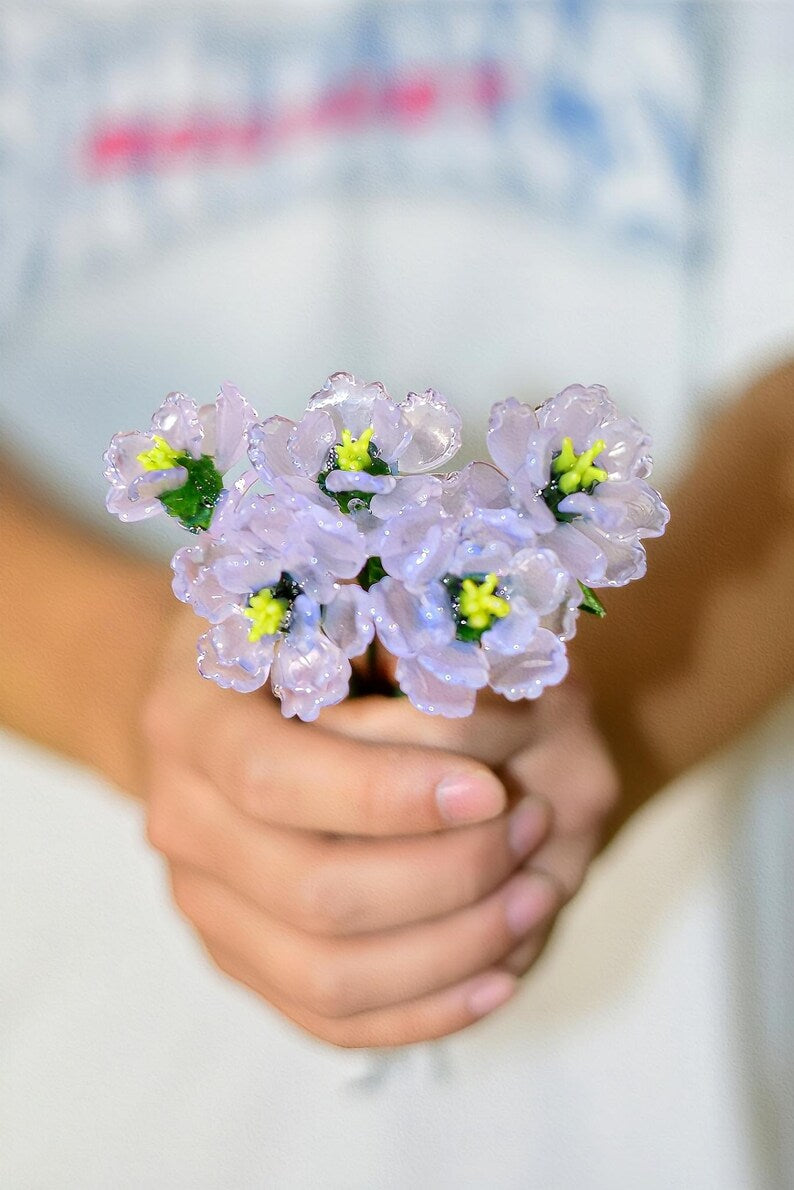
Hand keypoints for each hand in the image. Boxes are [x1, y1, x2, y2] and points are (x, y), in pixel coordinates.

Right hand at [141, 611, 616, 1047]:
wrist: (224, 696)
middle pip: (313, 894)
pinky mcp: (241, 956)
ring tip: (535, 893)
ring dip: (452, 948)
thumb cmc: (297, 627)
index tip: (490, 789)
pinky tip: (498, 975)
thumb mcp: (334, 592)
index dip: (387, 795)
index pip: (276, 778)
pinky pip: (330, 1019)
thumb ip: (390, 630)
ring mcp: (205, 900)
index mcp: (192, 715)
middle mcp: (180, 818)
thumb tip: (478, 684)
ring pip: (328, 976)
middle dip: (447, 874)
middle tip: (534, 827)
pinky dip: (423, 1010)